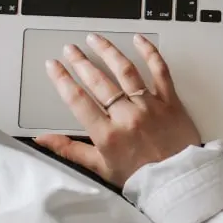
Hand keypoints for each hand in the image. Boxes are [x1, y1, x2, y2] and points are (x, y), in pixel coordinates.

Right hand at [35, 33, 202, 186]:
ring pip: (125, 70)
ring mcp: (149, 105)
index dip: (62, 79)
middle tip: (70, 49)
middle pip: (98, 81)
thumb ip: (70, 150)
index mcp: (107, 134)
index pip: (77, 100)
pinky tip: (138, 39)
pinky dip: (149, 53)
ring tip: (94, 39)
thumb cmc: (141, 178)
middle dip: (80, 61)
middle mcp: (126, 116)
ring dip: (107, 51)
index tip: (53, 65)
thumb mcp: (100, 167)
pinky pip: (160, 70)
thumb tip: (42, 140)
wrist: (179, 183)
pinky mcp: (170, 101)